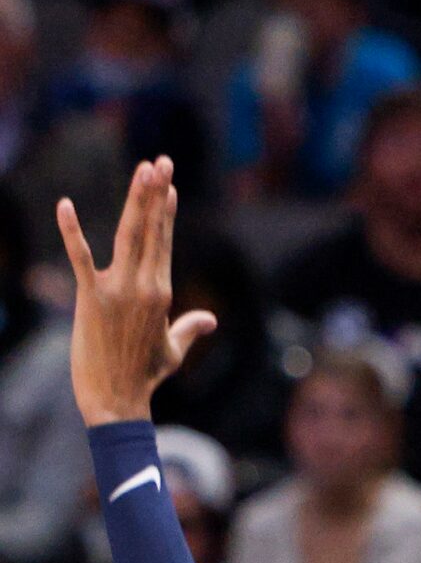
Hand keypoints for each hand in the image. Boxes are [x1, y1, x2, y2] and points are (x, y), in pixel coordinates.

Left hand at [59, 159, 215, 426]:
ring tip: (143, 169)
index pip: (165, 243)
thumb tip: (211, 319)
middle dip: (156, 193)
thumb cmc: (145, 378)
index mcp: (164, 294)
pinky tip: (65, 205)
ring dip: (137, 200)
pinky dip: (72, 231)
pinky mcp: (91, 298)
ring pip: (130, 235)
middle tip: (160, 161)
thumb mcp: (173, 351)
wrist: (117, 401)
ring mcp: (119, 290)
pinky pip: (80, 258)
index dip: (166, 212)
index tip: (169, 185)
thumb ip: (190, 329)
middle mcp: (146, 286)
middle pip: (152, 230)